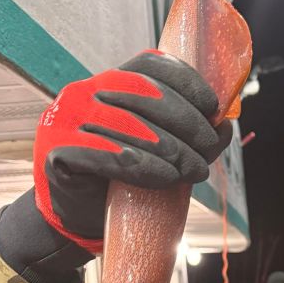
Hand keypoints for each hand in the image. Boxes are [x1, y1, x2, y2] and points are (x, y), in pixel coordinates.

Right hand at [33, 50, 231, 252]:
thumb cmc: (124, 178)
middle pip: (145, 95)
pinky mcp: (57, 153)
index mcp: (110, 84)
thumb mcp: (160, 151)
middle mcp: (85, 93)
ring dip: (172, 149)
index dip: (186, 83)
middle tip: (208, 150)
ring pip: (131, 125)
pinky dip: (144, 166)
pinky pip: (109, 155)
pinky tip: (167, 177)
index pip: (150, 67)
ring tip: (196, 171)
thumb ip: (190, 136)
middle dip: (187, 122)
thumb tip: (226, 126)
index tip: (212, 108)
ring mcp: (67, 120)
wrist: (80, 215)